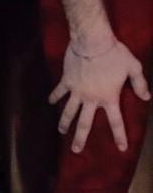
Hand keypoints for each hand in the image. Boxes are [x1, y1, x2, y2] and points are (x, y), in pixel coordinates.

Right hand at [50, 37, 150, 153]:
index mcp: (109, 97)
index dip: (119, 136)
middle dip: (80, 138)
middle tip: (76, 150)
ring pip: (68, 111)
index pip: (116, 122)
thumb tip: (146, 97)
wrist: (92, 42)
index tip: (121, 148)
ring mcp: (77, 91)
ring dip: (64, 122)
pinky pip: (58, 92)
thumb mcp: (133, 68)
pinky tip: (50, 102)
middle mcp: (91, 99)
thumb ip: (139, 84)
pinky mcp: (67, 81)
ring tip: (61, 131)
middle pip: (85, 123)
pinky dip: (54, 97)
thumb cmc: (115, 54)